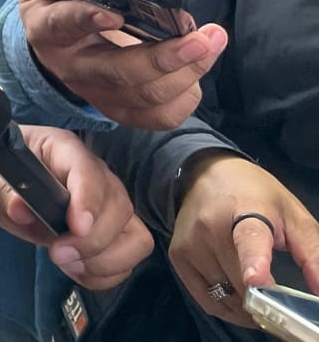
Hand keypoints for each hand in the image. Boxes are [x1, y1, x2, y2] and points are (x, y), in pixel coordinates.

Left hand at [0, 124, 152, 289]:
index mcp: (62, 149)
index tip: (76, 227)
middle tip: (57, 253)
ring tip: (67, 264)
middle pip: (120, 207)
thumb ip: (3, 190)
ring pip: (134, 236)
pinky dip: (105, 273)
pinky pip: (126, 258)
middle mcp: (93, 174)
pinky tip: (75, 270)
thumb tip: (20, 209)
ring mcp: (105, 204)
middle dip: (94, 240)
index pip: (87, 170)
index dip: (88, 199)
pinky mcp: (107, 232)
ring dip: (105, 260)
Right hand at [19, 0, 226, 128]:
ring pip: (147, 94)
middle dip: (164, 57)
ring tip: (212, 42)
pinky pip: (160, 116)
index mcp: (49, 33)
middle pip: (119, 71)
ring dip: (188, 71)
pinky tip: (197, 69)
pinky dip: (186, 96)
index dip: (86, 19)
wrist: (58, 56)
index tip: (115, 13)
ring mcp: (99, 95)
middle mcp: (74, 69)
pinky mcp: (122, 111)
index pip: (63, 25)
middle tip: (201, 39)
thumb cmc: (58, 17)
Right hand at [171, 154, 318, 327]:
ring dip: (248, 307)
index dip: (254, 262)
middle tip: (282, 305)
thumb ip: (312, 254)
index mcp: (246, 210)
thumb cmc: (257, 195)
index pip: (249, 239)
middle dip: (266, 302)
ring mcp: (190, 243)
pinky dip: (229, 310)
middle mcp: (210, 227)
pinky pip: (208, 301)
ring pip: (226, 296)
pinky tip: (242, 302)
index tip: (258, 282)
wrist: (205, 172)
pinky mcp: (178, 256)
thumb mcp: (293, 215)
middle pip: (241, 282)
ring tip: (261, 297)